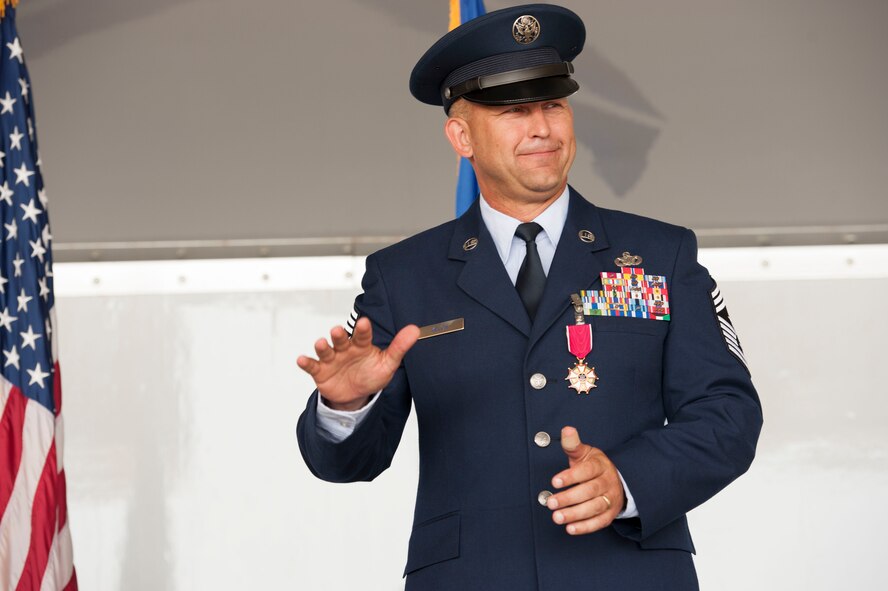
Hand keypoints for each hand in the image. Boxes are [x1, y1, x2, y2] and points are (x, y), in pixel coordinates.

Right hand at [296, 317, 419, 410]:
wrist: (356, 395)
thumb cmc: (371, 374)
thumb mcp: (387, 363)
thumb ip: (399, 347)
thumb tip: (415, 330)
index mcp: (362, 345)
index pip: (363, 335)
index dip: (363, 330)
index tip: (365, 322)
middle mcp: (345, 349)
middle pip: (341, 339)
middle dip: (339, 335)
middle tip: (338, 330)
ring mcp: (332, 359)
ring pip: (326, 350)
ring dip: (322, 346)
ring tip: (321, 344)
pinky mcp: (320, 371)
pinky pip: (312, 366)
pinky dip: (306, 362)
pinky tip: (301, 359)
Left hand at [546, 426, 624, 534]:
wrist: (616, 479)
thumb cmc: (594, 466)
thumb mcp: (585, 452)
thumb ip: (573, 444)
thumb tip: (567, 430)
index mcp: (600, 465)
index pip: (587, 471)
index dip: (571, 477)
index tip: (554, 482)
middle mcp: (608, 482)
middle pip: (590, 491)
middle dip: (569, 498)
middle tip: (551, 503)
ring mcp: (611, 499)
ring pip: (594, 508)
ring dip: (575, 514)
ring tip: (557, 517)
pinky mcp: (610, 514)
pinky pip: (600, 522)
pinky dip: (585, 527)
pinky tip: (570, 528)